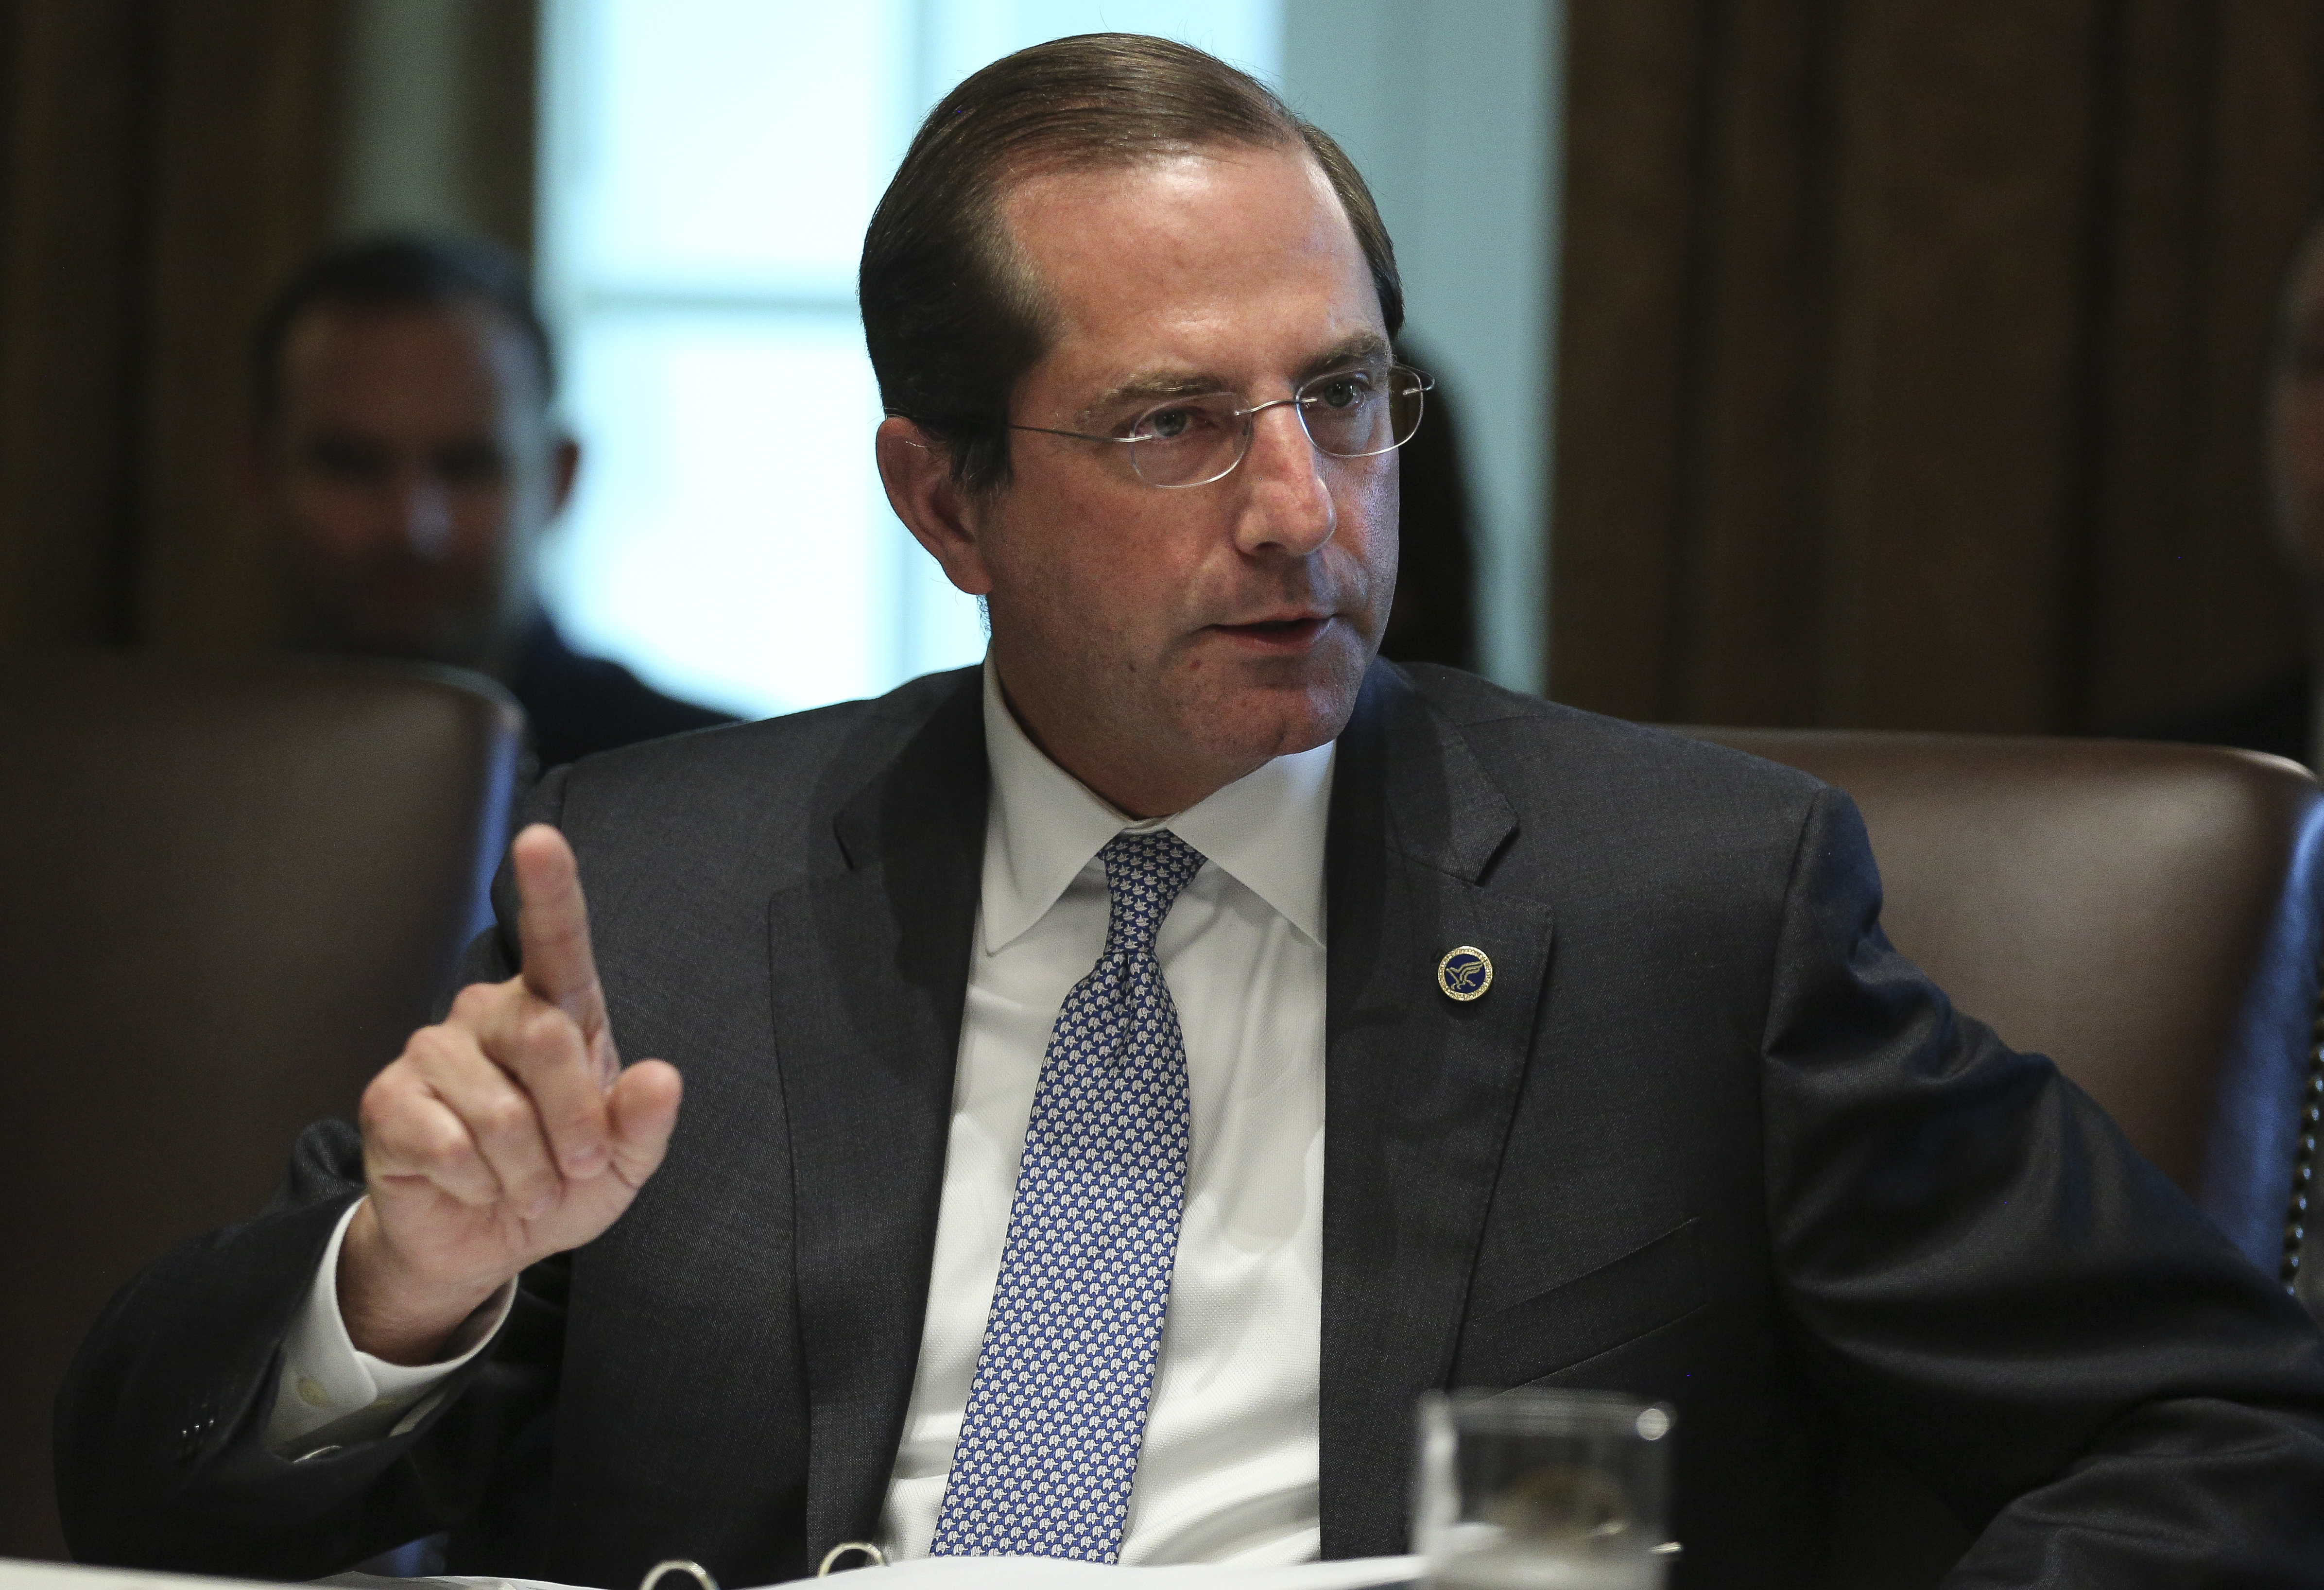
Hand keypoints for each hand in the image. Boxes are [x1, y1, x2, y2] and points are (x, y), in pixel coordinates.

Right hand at [339, 824, 682, 1363]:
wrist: (487, 1240)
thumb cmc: (561, 1180)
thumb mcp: (624, 1161)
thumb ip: (645, 1121)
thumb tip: (660, 1077)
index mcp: (556, 1009)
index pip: (557, 938)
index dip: (549, 887)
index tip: (539, 839)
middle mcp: (490, 1012)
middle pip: (545, 1038)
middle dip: (575, 1125)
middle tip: (574, 1167)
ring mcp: (432, 1051)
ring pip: (500, 1109)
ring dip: (527, 1170)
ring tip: (524, 1184)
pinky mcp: (388, 1099)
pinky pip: (449, 1144)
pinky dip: (478, 1183)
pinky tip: (472, 1185)